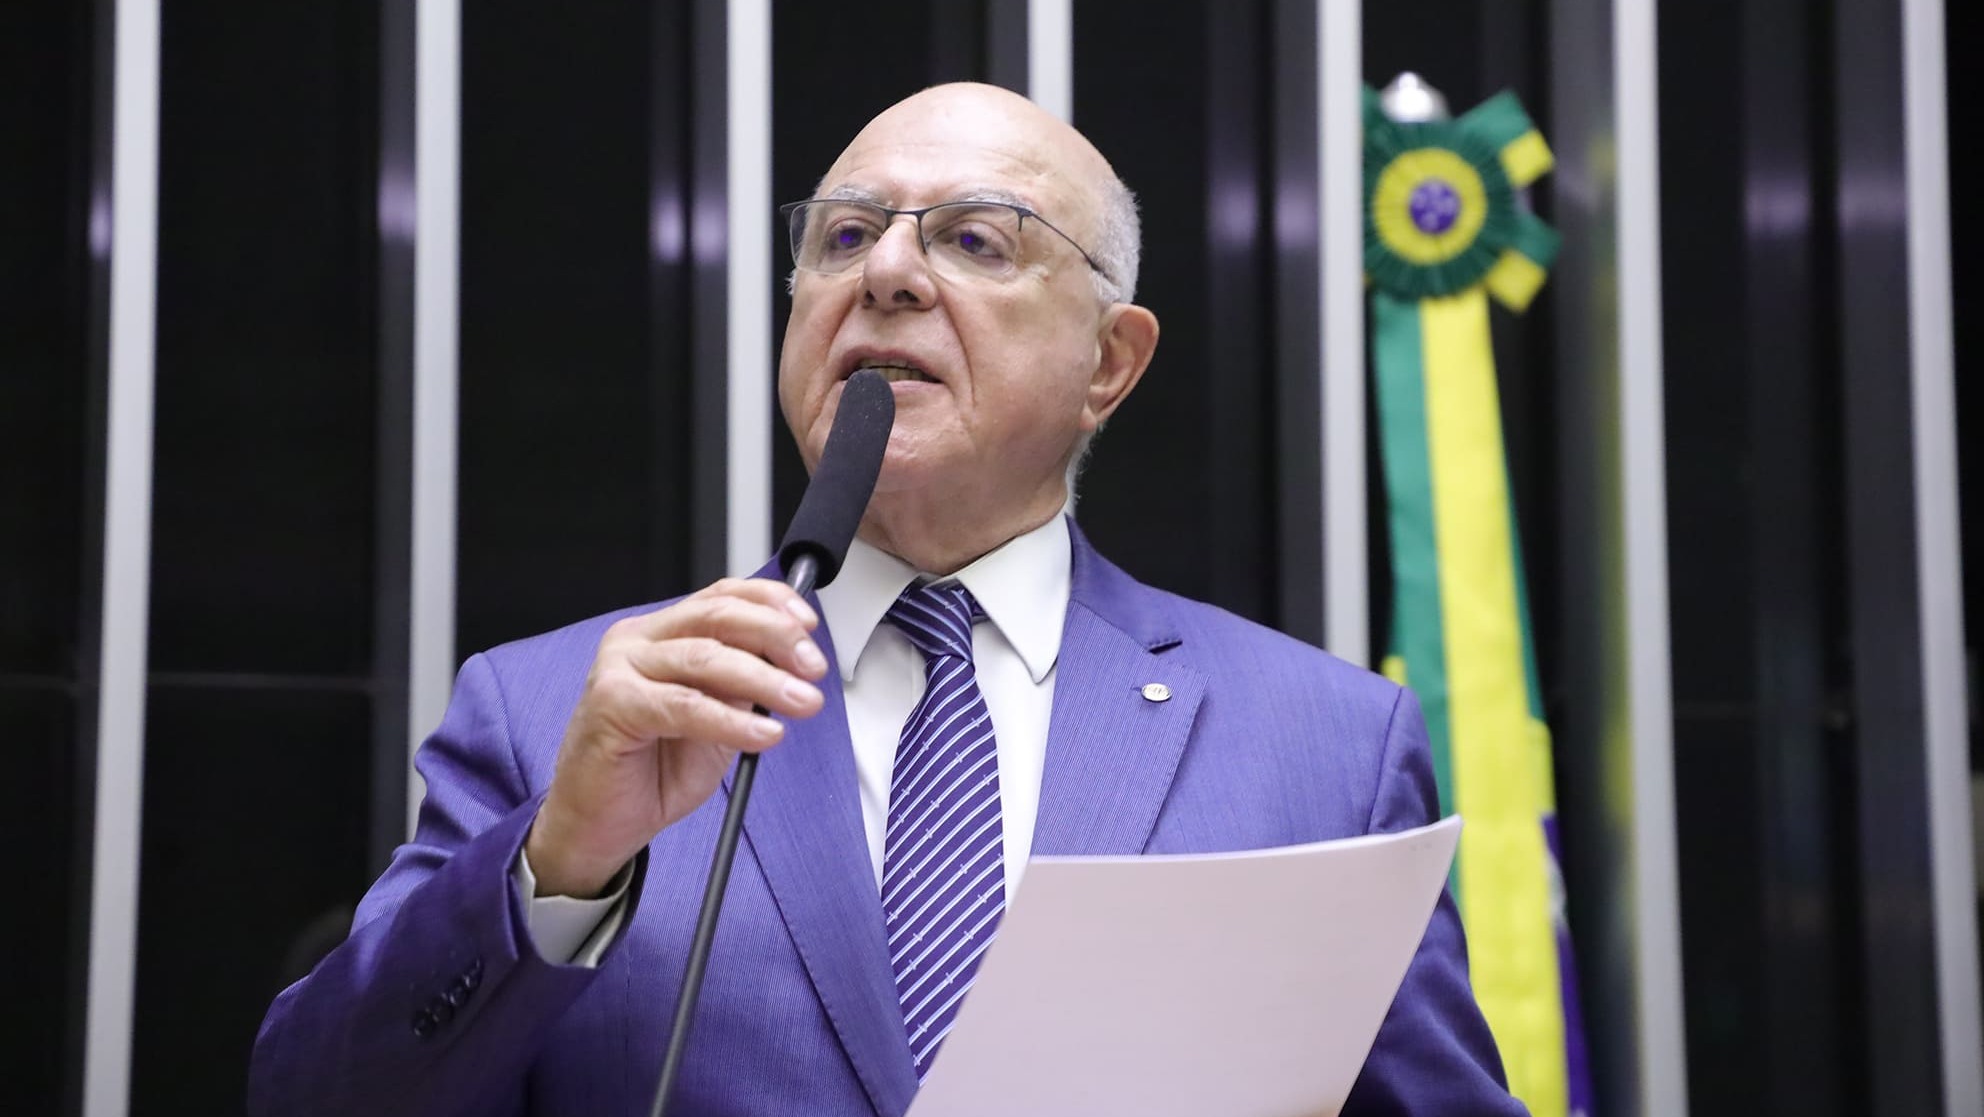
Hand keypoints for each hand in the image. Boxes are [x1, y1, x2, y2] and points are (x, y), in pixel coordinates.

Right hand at [524, 578, 829, 897]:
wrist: (602, 823)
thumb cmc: (653, 770)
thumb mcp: (716, 719)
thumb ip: (743, 687)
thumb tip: (792, 663)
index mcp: (662, 633)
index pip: (722, 596)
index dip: (771, 603)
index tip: (810, 626)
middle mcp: (638, 640)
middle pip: (717, 616)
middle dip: (777, 637)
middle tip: (813, 667)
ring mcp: (620, 667)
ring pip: (705, 657)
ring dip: (764, 679)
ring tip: (802, 702)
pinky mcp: (612, 704)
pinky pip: (684, 706)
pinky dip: (730, 721)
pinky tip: (763, 735)